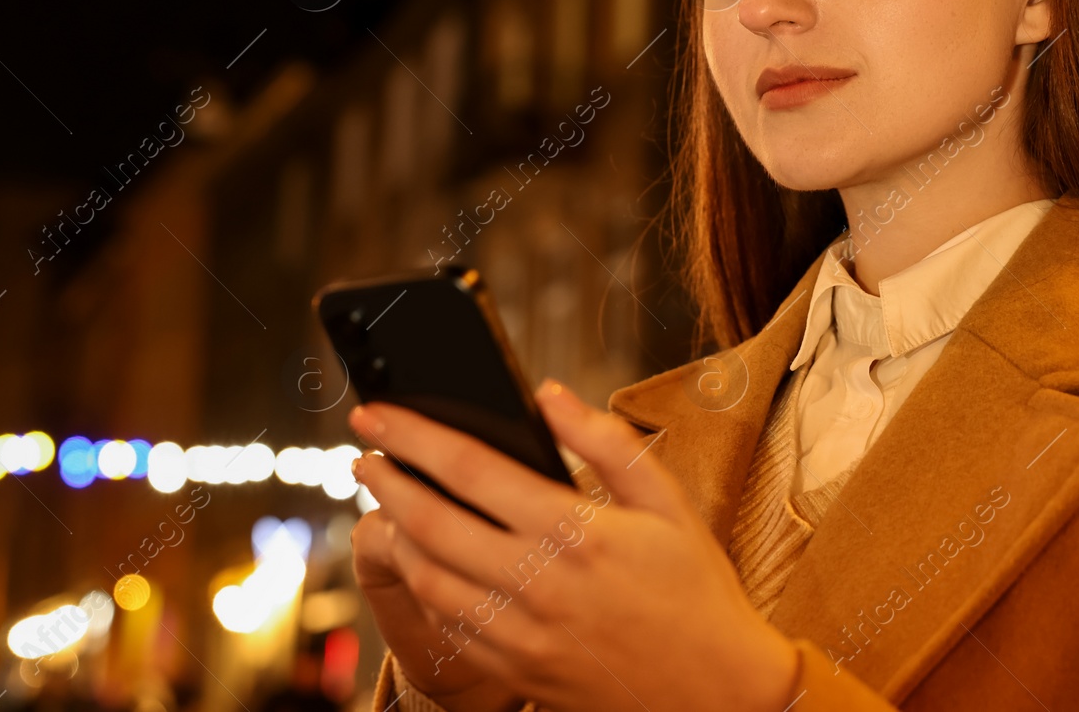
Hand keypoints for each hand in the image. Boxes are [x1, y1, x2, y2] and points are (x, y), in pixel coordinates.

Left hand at [349, 379, 800, 711]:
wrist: (718, 693)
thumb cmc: (695, 590)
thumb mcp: (667, 502)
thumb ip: (605, 442)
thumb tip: (547, 396)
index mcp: (575, 532)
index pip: (469, 469)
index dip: (413, 435)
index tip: (378, 413)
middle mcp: (538, 584)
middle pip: (430, 522)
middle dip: (383, 480)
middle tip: (360, 452)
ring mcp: (521, 634)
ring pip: (426, 577)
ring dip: (393, 533)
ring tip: (384, 502)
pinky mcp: (515, 670)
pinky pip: (445, 624)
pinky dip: (421, 586)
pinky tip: (420, 561)